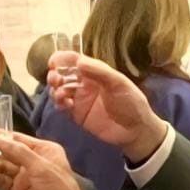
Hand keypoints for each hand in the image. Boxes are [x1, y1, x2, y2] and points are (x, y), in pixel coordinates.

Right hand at [0, 133, 96, 189]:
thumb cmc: (58, 188)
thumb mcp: (41, 166)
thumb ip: (19, 152)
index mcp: (42, 150)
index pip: (17, 139)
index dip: (0, 136)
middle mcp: (31, 161)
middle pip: (7, 152)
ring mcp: (22, 176)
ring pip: (2, 166)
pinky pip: (1, 181)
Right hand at [47, 52, 168, 161]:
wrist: (136, 130)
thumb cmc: (131, 103)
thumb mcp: (119, 84)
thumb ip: (100, 72)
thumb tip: (79, 61)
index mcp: (95, 72)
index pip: (75, 60)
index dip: (62, 58)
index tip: (53, 61)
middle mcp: (85, 83)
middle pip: (63, 74)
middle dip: (55, 74)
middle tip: (54, 78)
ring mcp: (80, 99)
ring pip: (60, 90)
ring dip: (55, 89)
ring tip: (60, 93)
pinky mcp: (77, 114)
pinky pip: (62, 106)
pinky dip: (59, 103)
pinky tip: (63, 104)